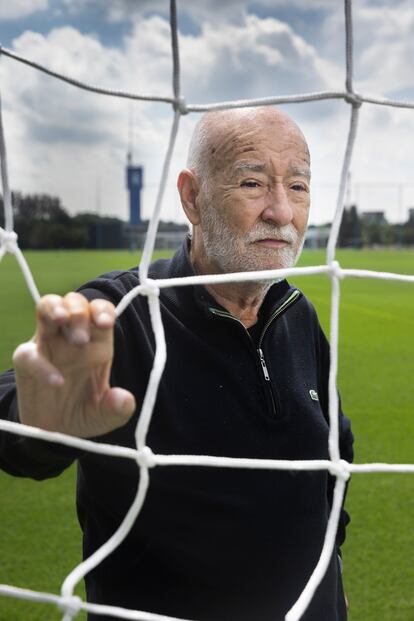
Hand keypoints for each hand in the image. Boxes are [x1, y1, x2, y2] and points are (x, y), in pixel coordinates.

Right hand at [13, 292, 134, 437]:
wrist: (55, 433)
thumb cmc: (84, 414)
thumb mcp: (106, 417)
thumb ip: (117, 409)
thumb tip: (124, 400)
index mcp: (97, 342)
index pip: (100, 311)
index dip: (103, 310)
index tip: (105, 323)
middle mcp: (72, 337)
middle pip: (75, 302)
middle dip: (79, 312)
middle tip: (81, 340)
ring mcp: (48, 345)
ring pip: (47, 308)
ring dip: (56, 308)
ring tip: (62, 320)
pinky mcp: (27, 362)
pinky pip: (28, 352)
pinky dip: (41, 363)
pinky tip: (56, 381)